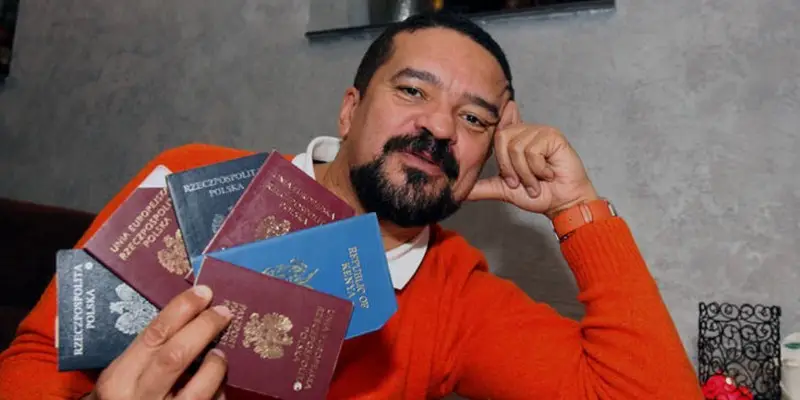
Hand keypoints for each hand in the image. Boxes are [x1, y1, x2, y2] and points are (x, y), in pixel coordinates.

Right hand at [84, 285, 232, 399]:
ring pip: (200, 387)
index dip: (181, 310)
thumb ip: (148, 355)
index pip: (153, 335)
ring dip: (216, 365)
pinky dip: (219, 391)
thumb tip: (188, 318)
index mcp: (119, 379)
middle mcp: (139, 398)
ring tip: (220, 354)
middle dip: (204, 328)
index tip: (204, 292)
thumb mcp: (125, 379)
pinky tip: (218, 385)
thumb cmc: (125, 399)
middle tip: (224, 312)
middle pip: (176, 355)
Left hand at [467, 123, 597, 218]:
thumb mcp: (504, 190)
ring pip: (516, 147)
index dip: (494, 128)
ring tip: (537, 181)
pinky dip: (538, 170)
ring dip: (526, 173)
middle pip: (501, 137)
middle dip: (509, 167)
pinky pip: (533, 151)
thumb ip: (483, 187)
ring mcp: (540, 131)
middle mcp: (526, 131)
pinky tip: (549, 174)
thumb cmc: (539, 195)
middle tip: (520, 182)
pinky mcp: (553, 136)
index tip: (496, 144)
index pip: (498, 125)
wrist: (562, 204)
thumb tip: (460, 192)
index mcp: (515, 140)